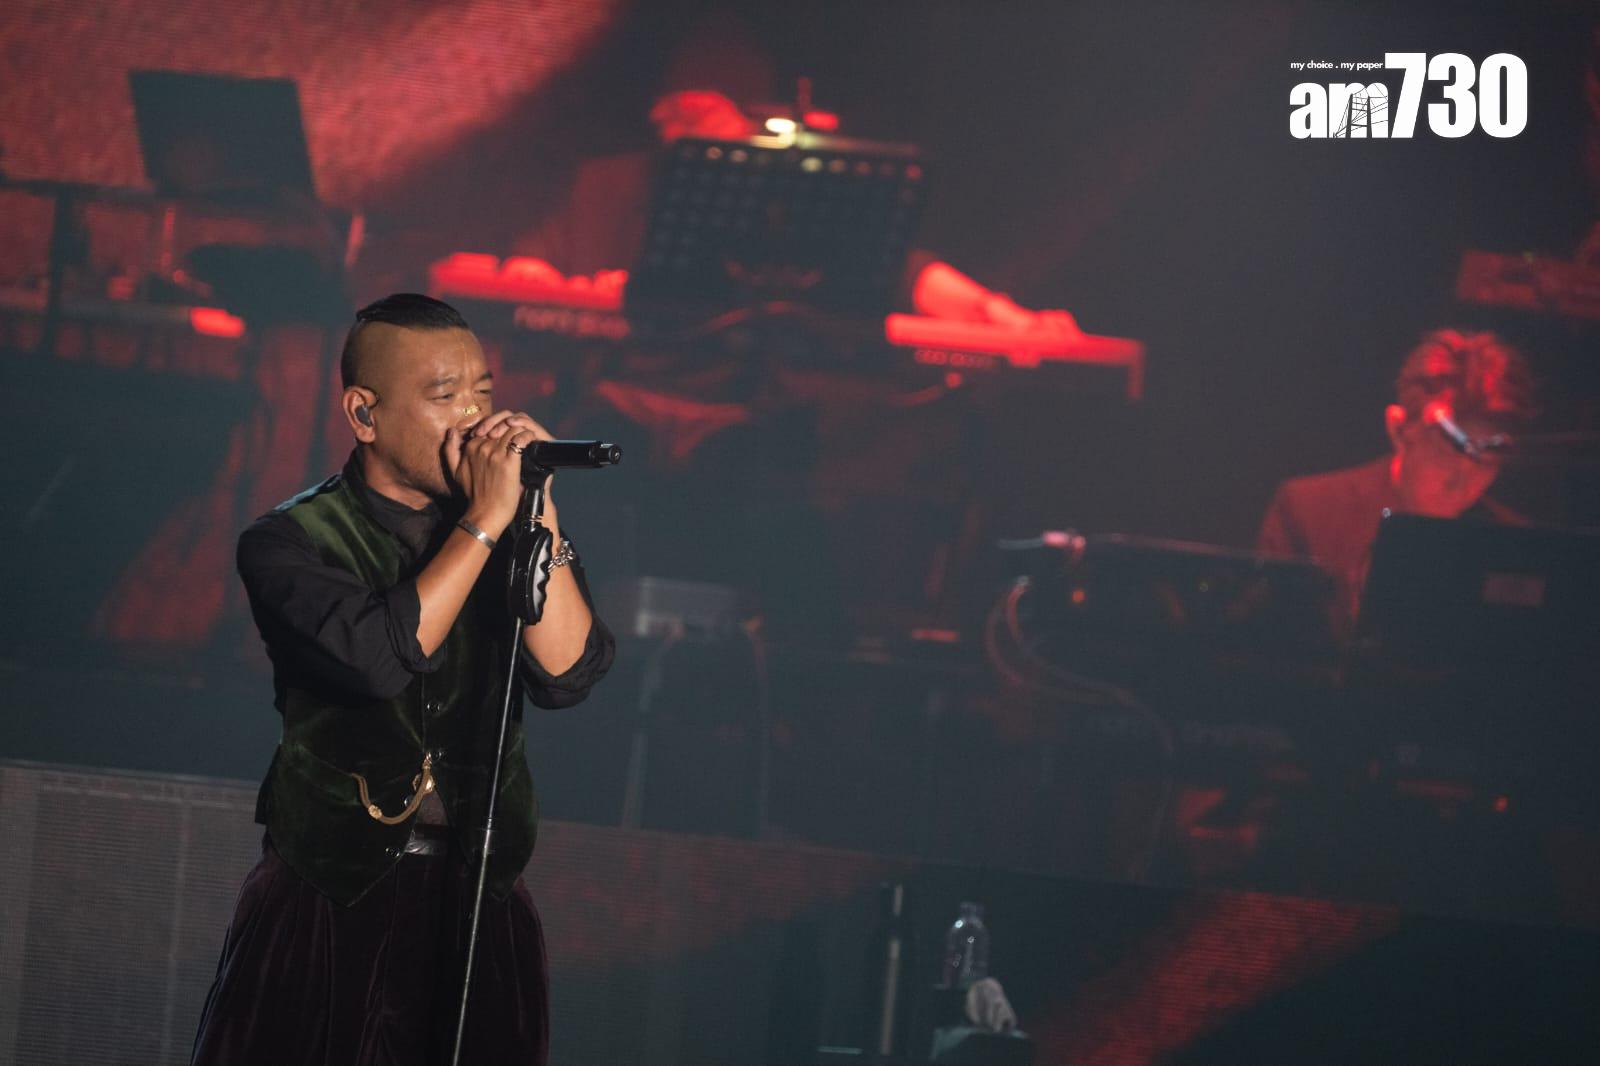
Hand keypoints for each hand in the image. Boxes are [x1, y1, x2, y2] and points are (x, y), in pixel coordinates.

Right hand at [450, 411, 559, 536]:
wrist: (485, 513)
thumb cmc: (474, 495)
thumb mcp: (455, 472)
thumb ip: (450, 450)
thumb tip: (451, 431)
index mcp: (470, 447)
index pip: (489, 429)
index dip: (499, 432)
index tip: (508, 440)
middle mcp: (481, 447)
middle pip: (501, 428)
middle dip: (511, 429)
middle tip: (521, 437)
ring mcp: (494, 453)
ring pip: (512, 430)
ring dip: (522, 431)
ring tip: (528, 438)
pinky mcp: (508, 462)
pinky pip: (520, 439)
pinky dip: (528, 436)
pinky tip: (531, 441)